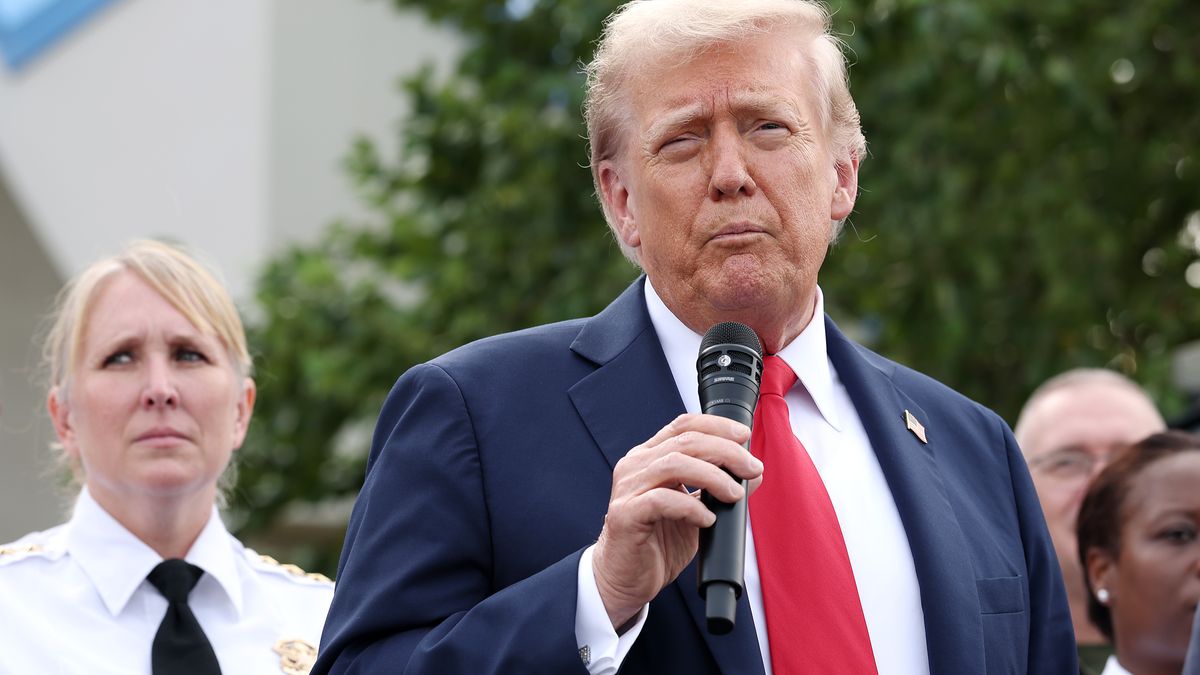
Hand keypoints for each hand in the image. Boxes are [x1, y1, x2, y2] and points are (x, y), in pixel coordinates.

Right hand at [591, 413, 761, 628]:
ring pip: (674, 464)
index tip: (744, 436)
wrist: (626, 580)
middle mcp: (635, 466)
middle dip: (725, 451)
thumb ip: (719, 489)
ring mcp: (627, 489)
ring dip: (713, 476)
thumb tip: (754, 474)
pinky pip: (661, 500)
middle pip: (685, 441)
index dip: (716, 425)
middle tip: (751, 469)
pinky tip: (708, 519)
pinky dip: (691, 507)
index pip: (683, 425)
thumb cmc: (658, 544)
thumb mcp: (697, 511)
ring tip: (734, 495)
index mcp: (649, 457)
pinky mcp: (625, 515)